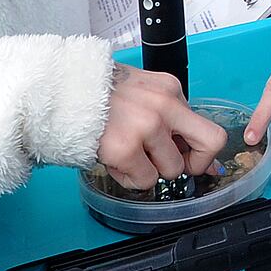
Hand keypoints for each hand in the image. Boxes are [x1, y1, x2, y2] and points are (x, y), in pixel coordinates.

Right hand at [97, 64, 227, 190]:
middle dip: (194, 164)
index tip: (187, 159)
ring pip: (171, 170)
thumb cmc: (100, 96)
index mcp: (170, 89)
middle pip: (210, 143)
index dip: (201, 153)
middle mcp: (164, 105)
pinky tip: (114, 160)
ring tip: (127, 155)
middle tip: (168, 165)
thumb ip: (171, 121)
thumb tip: (204, 161)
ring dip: (149, 171)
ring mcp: (146, 126)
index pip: (208, 128)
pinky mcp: (125, 148)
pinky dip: (129, 178)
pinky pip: (144, 181)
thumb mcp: (143, 96)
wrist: (60, 91)